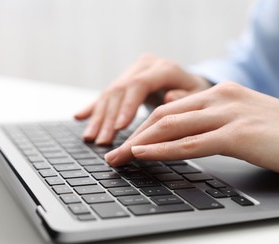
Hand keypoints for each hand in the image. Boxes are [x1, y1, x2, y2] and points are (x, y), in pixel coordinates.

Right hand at [74, 53, 210, 144]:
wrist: (192, 83)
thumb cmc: (197, 94)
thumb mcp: (199, 97)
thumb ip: (185, 98)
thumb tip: (169, 99)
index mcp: (164, 68)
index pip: (140, 84)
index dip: (128, 106)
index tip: (120, 127)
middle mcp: (145, 66)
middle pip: (121, 90)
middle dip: (110, 118)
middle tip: (104, 142)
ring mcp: (133, 71)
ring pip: (111, 93)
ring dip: (99, 118)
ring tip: (91, 138)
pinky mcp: (125, 80)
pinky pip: (107, 94)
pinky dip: (93, 108)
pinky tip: (79, 117)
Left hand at [105, 82, 278, 181]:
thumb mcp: (246, 117)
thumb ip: (214, 115)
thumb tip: (182, 113)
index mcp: (223, 93)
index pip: (172, 107)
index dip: (145, 125)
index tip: (128, 142)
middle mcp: (222, 98)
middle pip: (165, 115)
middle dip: (135, 135)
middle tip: (113, 153)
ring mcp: (230, 114)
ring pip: (173, 126)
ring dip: (141, 143)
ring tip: (119, 158)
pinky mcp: (240, 135)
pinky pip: (192, 142)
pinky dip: (163, 149)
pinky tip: (143, 155)